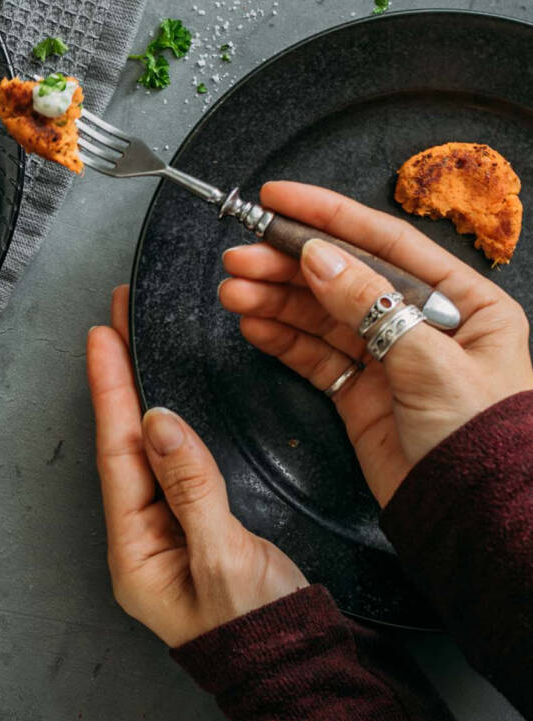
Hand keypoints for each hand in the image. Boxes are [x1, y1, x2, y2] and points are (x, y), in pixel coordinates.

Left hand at [87, 286, 307, 647]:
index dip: (110, 392)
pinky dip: (168, 423)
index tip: (101, 337)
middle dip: (117, 381)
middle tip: (113, 322)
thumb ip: (192, 489)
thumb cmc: (264, 634)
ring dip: (138, 395)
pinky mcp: (196, 526)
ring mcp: (168, 532)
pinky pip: (173, 463)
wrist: (304, 673)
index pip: (116, 454)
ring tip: (130, 345)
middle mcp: (143, 539)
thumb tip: (158, 424)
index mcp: (136, 552)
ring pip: (147, 450)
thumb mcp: (225, 560)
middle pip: (124, 445)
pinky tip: (166, 400)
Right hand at [221, 181, 532, 504]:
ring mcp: (389, 358)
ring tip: (234, 290)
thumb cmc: (485, 443)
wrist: (475, 521)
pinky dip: (280, 338)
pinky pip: (312, 355)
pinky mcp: (361, 394)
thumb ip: (368, 305)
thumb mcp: (430, 361)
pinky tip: (253, 322)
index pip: (384, 241)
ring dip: (274, 299)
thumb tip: (318, 257)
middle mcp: (423, 323)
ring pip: (319, 315)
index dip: (327, 216)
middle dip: (286, 264)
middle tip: (240, 256)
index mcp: (461, 301)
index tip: (278, 198)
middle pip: (342, 277)